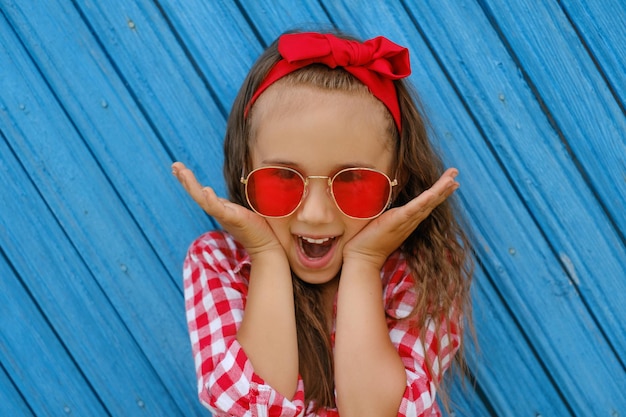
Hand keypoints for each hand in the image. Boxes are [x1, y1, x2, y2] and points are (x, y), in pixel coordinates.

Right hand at [171, 162, 282, 256]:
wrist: (267, 247)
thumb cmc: (258, 228)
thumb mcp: (244, 208)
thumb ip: (238, 200)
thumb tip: (243, 182)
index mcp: (220, 208)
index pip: (200, 192)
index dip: (188, 180)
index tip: (177, 167)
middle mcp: (219, 211)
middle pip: (197, 194)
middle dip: (185, 180)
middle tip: (174, 165)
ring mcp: (225, 215)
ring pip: (204, 200)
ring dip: (192, 186)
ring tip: (183, 172)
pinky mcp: (234, 219)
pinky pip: (219, 209)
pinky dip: (211, 200)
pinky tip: (206, 190)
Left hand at [343, 168, 459, 269]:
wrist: (363, 258)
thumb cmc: (370, 240)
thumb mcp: (382, 222)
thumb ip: (389, 213)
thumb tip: (387, 200)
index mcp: (408, 219)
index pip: (427, 203)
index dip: (440, 192)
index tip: (452, 180)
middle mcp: (411, 221)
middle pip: (432, 201)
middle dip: (444, 186)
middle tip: (455, 172)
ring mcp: (405, 221)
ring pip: (426, 203)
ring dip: (439, 191)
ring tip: (451, 179)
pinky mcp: (396, 222)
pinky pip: (412, 210)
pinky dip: (423, 202)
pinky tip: (432, 194)